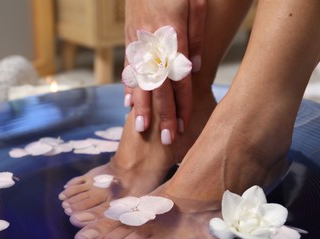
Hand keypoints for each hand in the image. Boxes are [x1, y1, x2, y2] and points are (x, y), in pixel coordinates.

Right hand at [123, 0, 205, 143]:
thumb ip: (195, 37)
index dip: (182, 104)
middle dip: (163, 114)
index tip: (184, 125)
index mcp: (171, 37)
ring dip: (141, 107)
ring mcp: (137, 45)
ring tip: (141, 129)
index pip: (179, 79)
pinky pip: (128, 69)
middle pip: (159, 86)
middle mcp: (152, 45)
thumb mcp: (194, 4)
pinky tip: (128, 104)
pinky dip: (128, 88)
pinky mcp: (128, 42)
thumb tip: (195, 67)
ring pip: (139, 81)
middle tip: (167, 139)